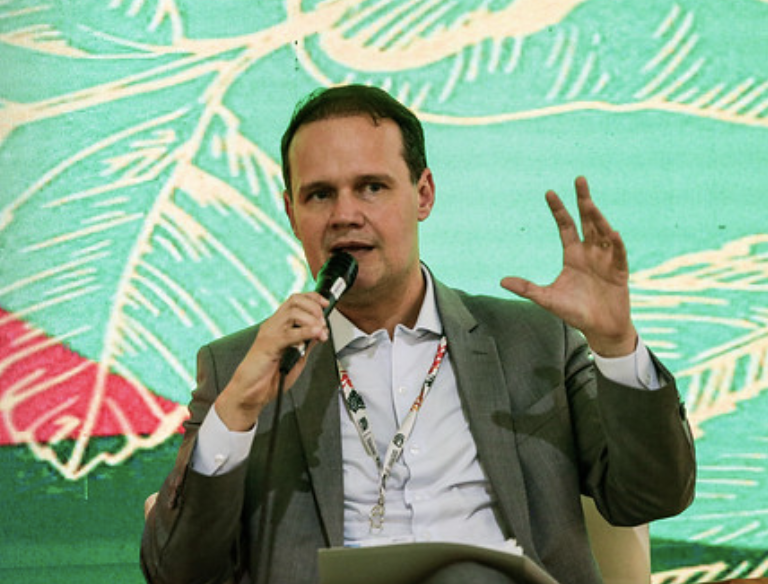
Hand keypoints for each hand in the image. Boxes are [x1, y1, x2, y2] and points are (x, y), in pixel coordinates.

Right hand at [215, 292, 329, 430]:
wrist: (250, 393)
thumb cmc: (268, 378)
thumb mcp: (296, 357)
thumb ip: (307, 343)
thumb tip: (321, 331)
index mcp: (278, 325)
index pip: (295, 300)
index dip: (313, 298)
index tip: (325, 305)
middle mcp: (273, 325)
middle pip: (295, 301)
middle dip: (315, 309)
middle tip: (323, 323)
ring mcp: (269, 333)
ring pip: (293, 313)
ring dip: (312, 320)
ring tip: (320, 332)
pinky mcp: (268, 345)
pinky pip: (290, 334)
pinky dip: (306, 332)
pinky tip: (315, 336)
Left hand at [501, 176, 636, 356]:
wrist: (600, 329)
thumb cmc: (575, 312)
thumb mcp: (547, 299)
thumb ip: (527, 289)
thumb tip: (501, 281)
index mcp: (572, 255)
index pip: (565, 226)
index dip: (558, 210)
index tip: (549, 192)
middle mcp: (590, 253)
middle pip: (586, 221)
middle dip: (583, 201)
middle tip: (579, 179)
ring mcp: (606, 260)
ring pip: (603, 233)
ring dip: (598, 218)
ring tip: (590, 204)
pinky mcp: (620, 272)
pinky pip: (619, 255)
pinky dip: (617, 244)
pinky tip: (613, 233)